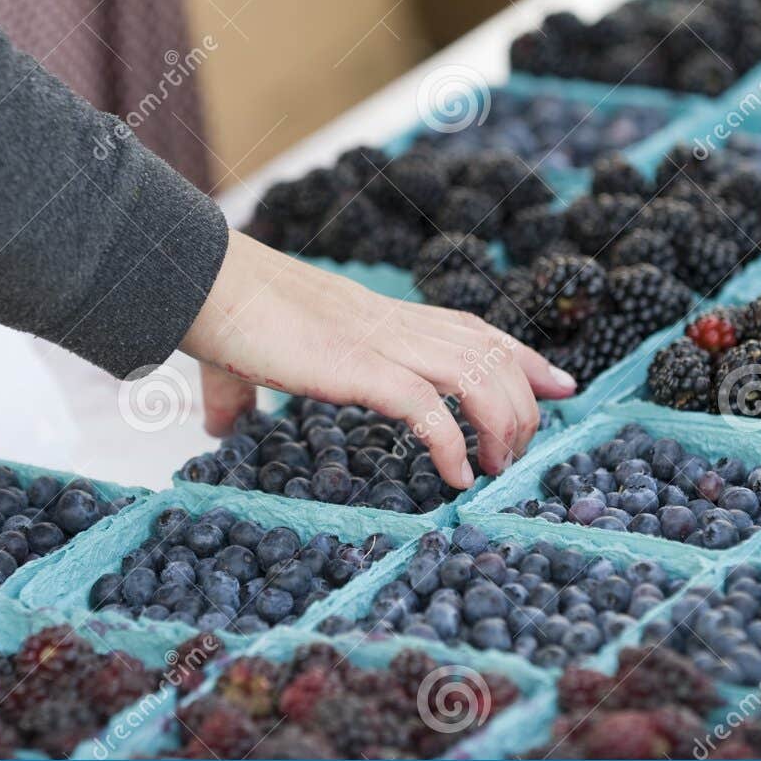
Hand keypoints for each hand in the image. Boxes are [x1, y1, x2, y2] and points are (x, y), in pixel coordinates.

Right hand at [179, 231, 577, 488]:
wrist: (202, 284)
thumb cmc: (222, 315)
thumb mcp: (250, 359)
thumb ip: (242, 394)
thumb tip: (220, 425)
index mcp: (377, 317)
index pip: (471, 328)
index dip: (521, 355)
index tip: (559, 383)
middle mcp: (390, 324)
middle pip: (490, 351)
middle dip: (524, 402)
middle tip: (522, 452)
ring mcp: (377, 343)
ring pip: (475, 374)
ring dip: (500, 425)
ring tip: (496, 469)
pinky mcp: (356, 367)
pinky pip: (425, 407)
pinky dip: (451, 443)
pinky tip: (457, 476)